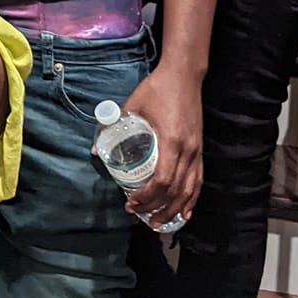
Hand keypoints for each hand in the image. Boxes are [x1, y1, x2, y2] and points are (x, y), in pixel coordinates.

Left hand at [121, 62, 203, 227]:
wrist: (183, 75)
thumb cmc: (157, 89)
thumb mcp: (132, 106)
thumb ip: (114, 128)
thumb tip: (97, 152)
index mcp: (171, 141)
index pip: (162, 180)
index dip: (147, 197)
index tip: (132, 203)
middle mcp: (187, 150)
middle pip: (175, 190)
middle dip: (158, 208)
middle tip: (140, 217)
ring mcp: (196, 151)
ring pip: (189, 190)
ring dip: (175, 209)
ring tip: (160, 222)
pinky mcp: (199, 149)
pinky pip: (198, 180)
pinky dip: (191, 198)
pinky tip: (185, 211)